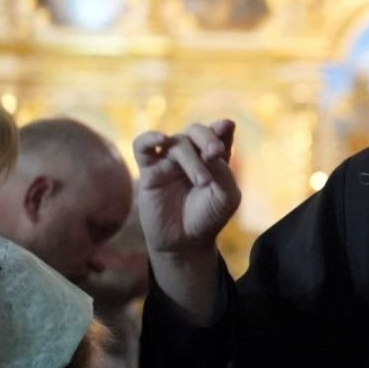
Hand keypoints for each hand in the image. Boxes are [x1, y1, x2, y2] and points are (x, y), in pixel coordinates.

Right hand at [133, 120, 240, 256]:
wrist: (185, 241)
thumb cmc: (208, 217)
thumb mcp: (226, 197)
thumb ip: (223, 172)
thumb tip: (210, 150)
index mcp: (214, 158)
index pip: (219, 134)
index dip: (222, 127)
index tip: (225, 126)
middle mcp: (192, 155)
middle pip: (196, 131)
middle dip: (207, 138)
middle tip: (214, 153)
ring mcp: (169, 161)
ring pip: (176, 143)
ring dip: (191, 159)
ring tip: (202, 182)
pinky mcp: (149, 171)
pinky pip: (143, 147)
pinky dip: (149, 139)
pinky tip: (161, 139)